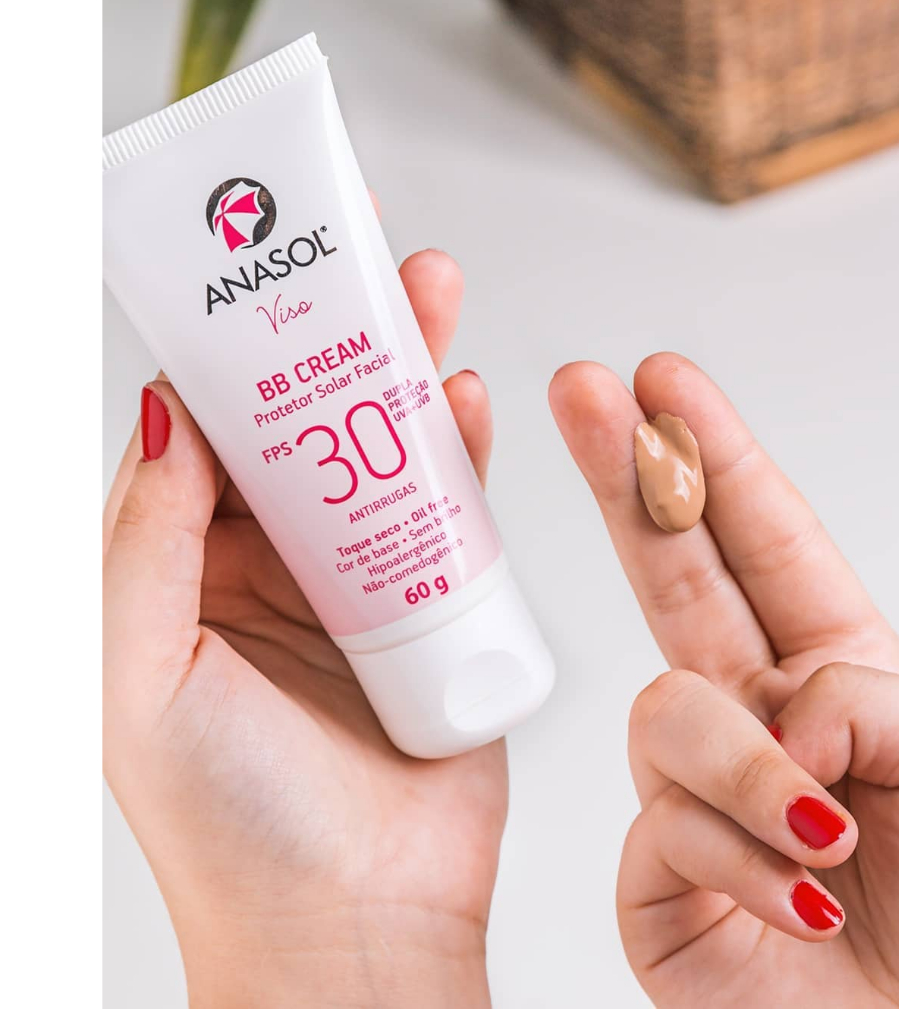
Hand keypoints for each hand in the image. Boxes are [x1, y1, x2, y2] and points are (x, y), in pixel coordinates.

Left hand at [104, 248, 501, 1008]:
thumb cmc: (236, 828)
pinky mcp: (439, 607)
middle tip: (377, 260)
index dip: (242, 344)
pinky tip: (470, 406)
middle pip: (313, 421)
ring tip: (435, 299)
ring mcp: (364, 581)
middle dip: (345, 335)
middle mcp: (278, 564)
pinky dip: (464, 453)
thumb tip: (162, 413)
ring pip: (389, 450)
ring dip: (411, 372)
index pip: (214, 427)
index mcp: (192, 569)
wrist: (357, 927)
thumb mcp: (140, 676)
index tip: (271, 267)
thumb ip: (144, 540)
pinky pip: (455, 511)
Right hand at [550, 353, 898, 1007]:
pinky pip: (665, 826)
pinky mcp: (654, 872)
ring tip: (821, 836)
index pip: (762, 542)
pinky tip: (793, 903)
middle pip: (673, 574)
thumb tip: (778, 699)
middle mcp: (755, 716)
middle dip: (629, 478)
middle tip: (581, 396)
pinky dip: (743, 861)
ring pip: (669, 713)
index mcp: (837, 675)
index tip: (661, 385)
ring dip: (750, 767)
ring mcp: (694, 789)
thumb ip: (876, 698)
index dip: (712, 458)